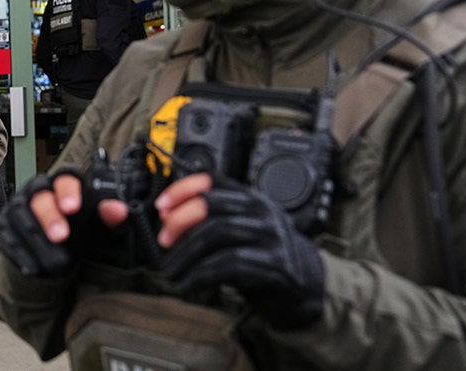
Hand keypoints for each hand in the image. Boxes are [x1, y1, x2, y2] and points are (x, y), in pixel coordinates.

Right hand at [0, 169, 123, 277]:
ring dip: (37, 238)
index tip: (73, 207)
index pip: (64, 178)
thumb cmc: (76, 237)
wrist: (50, 259)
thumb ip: (109, 220)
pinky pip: (7, 236)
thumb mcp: (98, 230)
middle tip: (61, 236)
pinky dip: (21, 253)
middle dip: (49, 216)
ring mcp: (16, 208)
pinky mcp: (3, 227)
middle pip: (39, 196)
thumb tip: (119, 210)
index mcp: (63, 186)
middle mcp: (37, 192)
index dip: (67, 190)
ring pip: (20, 214)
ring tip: (55, 262)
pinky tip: (35, 268)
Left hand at [161, 176, 325, 329]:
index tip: (160, 206)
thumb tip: (166, 215)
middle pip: (211, 205)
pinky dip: (201, 275)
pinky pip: (229, 264)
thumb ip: (208, 220)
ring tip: (170, 270)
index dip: (181, 189)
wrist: (304, 283)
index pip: (211, 180)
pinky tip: (188, 285)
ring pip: (218, 233)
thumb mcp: (238, 229)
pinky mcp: (275, 265)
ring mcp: (271, 237)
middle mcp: (262, 212)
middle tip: (163, 242)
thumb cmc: (263, 254)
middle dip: (179, 222)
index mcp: (249, 198)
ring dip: (186, 254)